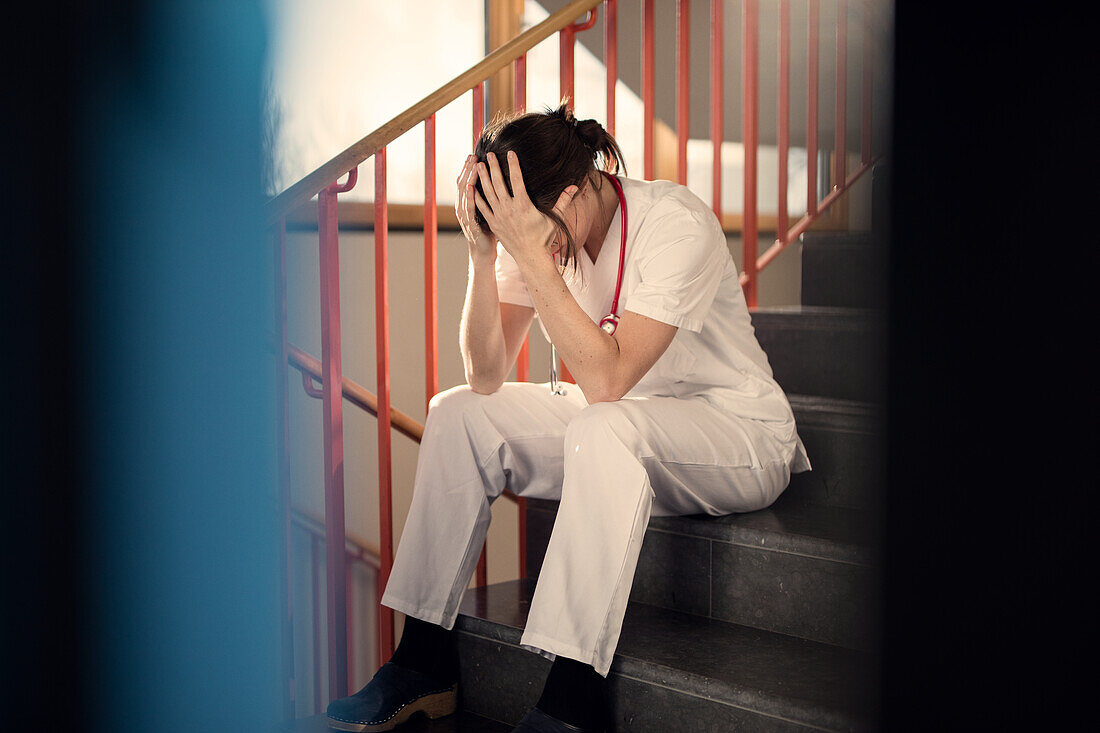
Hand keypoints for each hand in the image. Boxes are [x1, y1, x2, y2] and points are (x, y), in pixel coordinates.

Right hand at [456, 154, 495, 260]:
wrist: (484, 253)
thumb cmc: (490, 232)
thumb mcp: (489, 212)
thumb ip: (492, 197)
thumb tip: (503, 182)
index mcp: (468, 204)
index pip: (466, 182)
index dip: (468, 169)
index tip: (474, 155)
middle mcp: (464, 208)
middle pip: (463, 184)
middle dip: (468, 169)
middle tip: (473, 155)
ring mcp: (466, 217)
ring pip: (465, 193)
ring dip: (468, 178)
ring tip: (473, 165)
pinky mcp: (472, 225)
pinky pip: (469, 209)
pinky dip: (469, 198)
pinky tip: (470, 186)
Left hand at [472, 150, 578, 264]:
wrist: (530, 256)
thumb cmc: (543, 237)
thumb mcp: (555, 218)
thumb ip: (563, 201)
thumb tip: (575, 187)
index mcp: (524, 205)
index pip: (517, 180)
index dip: (513, 165)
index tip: (510, 152)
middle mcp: (509, 209)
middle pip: (499, 183)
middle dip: (494, 167)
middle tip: (489, 154)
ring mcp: (499, 216)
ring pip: (488, 193)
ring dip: (483, 178)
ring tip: (479, 165)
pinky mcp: (493, 223)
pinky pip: (482, 207)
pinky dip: (476, 197)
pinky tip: (472, 187)